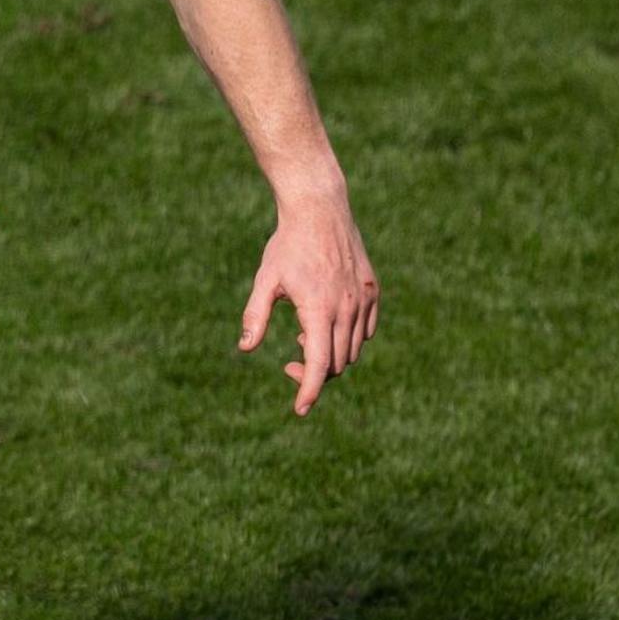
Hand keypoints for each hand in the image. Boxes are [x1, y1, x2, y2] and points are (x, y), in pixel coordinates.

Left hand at [244, 196, 378, 414]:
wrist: (320, 210)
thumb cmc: (287, 246)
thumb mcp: (264, 281)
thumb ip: (254, 317)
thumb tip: (245, 349)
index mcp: (319, 308)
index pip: (319, 363)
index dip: (310, 390)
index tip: (300, 409)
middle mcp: (347, 307)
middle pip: (337, 363)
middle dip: (315, 374)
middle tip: (289, 365)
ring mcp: (364, 299)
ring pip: (353, 349)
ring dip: (331, 356)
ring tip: (303, 336)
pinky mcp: (373, 291)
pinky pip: (366, 331)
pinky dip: (348, 340)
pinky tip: (325, 327)